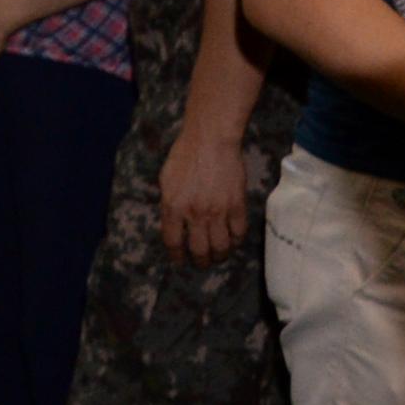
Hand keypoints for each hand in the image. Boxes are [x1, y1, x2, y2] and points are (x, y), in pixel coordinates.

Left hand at [159, 119, 247, 264]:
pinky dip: (237, 241)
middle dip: (201, 261)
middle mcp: (195, 214)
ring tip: (219, 257)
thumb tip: (173, 223)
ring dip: (220, 256)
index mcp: (173, 207)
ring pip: (221, 246)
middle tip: (202, 263)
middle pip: (199, 249)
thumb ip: (169, 203)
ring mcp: (218, 212)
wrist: (210, 141)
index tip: (180, 261)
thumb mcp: (166, 180)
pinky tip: (234, 241)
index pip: (173, 241)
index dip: (177, 255)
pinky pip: (239, 233)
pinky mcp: (237, 206)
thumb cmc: (184, 156)